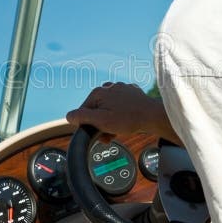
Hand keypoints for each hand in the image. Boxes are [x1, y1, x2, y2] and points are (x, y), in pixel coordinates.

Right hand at [66, 82, 180, 143]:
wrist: (153, 116)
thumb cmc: (128, 119)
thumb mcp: (101, 121)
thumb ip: (83, 118)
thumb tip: (69, 116)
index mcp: (98, 92)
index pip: (83, 111)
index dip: (88, 125)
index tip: (98, 134)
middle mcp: (109, 87)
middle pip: (97, 109)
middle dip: (100, 123)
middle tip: (109, 135)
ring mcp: (121, 88)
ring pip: (109, 107)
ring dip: (111, 120)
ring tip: (119, 130)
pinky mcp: (132, 93)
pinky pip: (121, 105)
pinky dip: (121, 114)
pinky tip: (127, 121)